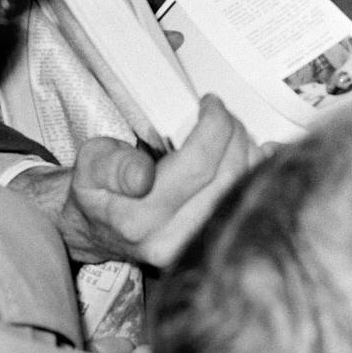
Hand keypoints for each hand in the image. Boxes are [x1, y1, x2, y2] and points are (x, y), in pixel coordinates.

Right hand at [60, 96, 259, 266]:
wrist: (100, 229)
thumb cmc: (99, 192)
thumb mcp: (90, 167)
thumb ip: (113, 165)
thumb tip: (142, 176)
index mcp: (139, 218)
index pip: (197, 165)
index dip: (214, 126)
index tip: (209, 104)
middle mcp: (171, 239)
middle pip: (227, 175)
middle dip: (232, 131)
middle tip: (219, 113)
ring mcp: (194, 248)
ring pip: (243, 189)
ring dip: (246, 149)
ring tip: (230, 130)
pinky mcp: (212, 246)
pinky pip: (252, 206)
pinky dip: (261, 173)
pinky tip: (259, 153)